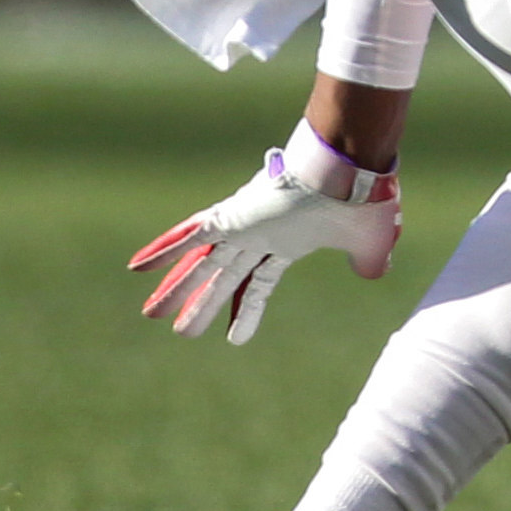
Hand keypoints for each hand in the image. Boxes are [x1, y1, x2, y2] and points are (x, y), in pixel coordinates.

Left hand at [130, 125, 399, 343]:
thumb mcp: (370, 242)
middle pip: (224, 276)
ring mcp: (244, 224)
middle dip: (203, 303)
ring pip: (204, 264)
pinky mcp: (232, 216)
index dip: (247, 310)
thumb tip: (373, 272)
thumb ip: (368, 260)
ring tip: (151, 315)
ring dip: (178, 290)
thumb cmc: (365, 202)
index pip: (261, 281)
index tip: (234, 339)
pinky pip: (190, 237)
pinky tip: (136, 267)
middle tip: (180, 330)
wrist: (351, 171)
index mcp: (289, 240)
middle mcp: (260, 233)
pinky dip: (163, 250)